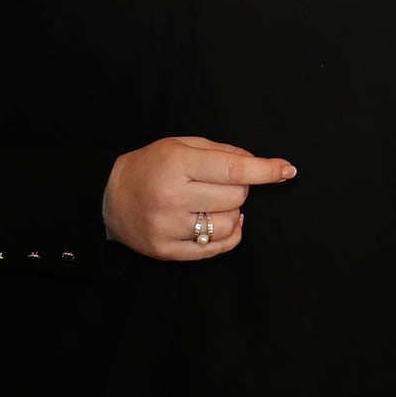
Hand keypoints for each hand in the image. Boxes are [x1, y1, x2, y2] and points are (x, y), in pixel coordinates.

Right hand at [102, 136, 296, 260]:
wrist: (107, 197)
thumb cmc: (151, 166)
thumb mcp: (181, 145)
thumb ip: (222, 152)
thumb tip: (258, 163)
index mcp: (177, 164)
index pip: (233, 169)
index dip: (265, 170)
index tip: (288, 170)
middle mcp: (172, 196)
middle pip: (236, 196)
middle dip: (238, 188)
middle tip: (216, 184)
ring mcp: (168, 226)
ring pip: (229, 223)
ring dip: (231, 212)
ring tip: (210, 204)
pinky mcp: (166, 251)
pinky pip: (215, 248)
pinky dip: (227, 236)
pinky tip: (216, 222)